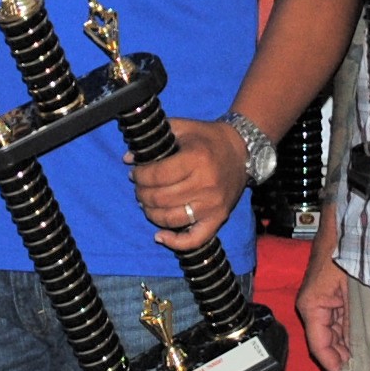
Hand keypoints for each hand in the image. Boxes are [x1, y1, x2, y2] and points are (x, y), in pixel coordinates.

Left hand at [129, 116, 246, 252]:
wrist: (242, 151)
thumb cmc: (208, 138)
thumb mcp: (183, 128)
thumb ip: (155, 140)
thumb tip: (128, 158)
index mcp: (196, 159)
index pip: (157, 175)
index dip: (140, 176)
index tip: (135, 173)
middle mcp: (205, 184)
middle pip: (161, 198)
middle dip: (142, 193)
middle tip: (139, 188)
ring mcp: (213, 205)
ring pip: (171, 218)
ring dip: (151, 213)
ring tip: (146, 204)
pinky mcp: (219, 218)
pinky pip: (195, 239)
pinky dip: (174, 242)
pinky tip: (159, 236)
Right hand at [296, 215, 353, 370]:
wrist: (347, 221)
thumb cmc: (345, 249)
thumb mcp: (353, 290)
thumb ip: (353, 324)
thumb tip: (359, 354)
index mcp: (312, 306)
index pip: (319, 347)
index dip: (333, 367)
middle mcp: (315, 306)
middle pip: (328, 343)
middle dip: (344, 361)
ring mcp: (326, 299)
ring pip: (336, 333)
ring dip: (350, 349)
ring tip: (368, 368)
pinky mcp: (336, 294)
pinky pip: (342, 320)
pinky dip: (353, 334)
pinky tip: (368, 345)